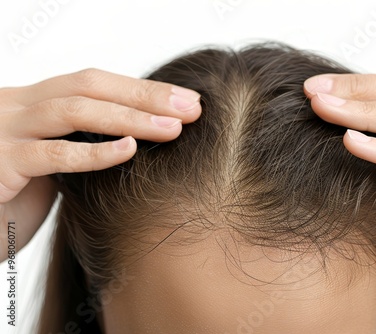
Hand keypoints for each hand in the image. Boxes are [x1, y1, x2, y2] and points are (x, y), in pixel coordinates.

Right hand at [0, 69, 200, 260]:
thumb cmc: (13, 197)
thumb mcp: (50, 160)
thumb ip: (80, 141)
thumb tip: (139, 135)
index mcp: (32, 102)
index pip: (93, 83)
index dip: (141, 89)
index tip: (186, 101)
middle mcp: (15, 107)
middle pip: (88, 87)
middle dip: (144, 96)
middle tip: (191, 109)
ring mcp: (3, 132)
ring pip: (73, 111)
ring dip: (130, 119)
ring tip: (173, 129)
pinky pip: (54, 155)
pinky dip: (95, 152)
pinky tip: (129, 150)